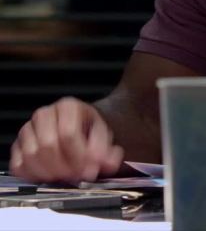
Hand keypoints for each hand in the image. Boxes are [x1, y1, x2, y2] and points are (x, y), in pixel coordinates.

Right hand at [9, 97, 123, 182]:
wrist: (82, 127)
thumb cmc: (90, 130)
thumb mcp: (105, 137)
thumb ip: (107, 151)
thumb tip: (106, 164)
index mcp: (68, 107)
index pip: (68, 133)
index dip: (79, 156)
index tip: (90, 170)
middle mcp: (44, 114)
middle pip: (47, 145)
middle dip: (64, 167)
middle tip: (78, 177)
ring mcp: (28, 130)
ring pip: (31, 156)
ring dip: (50, 173)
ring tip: (66, 178)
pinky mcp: (17, 146)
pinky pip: (18, 166)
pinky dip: (34, 176)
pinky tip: (50, 178)